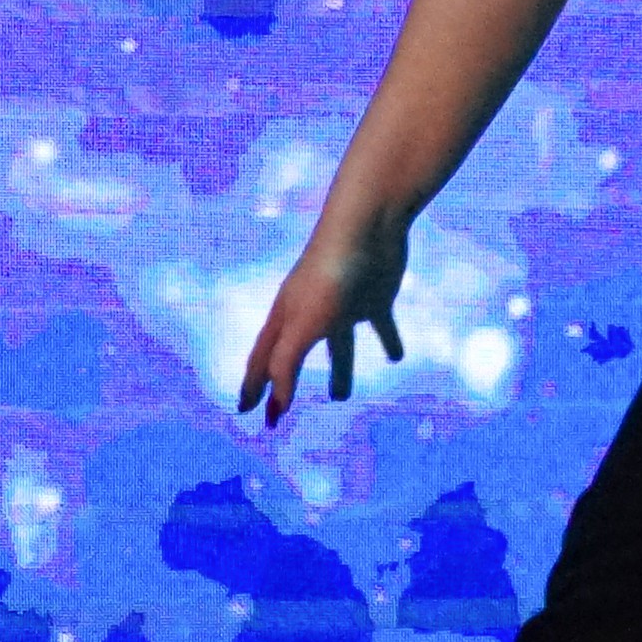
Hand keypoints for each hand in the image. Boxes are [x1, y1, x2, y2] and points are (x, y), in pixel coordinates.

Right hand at [237, 218, 411, 425]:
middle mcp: (311, 315)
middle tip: (278, 414)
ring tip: (340, 397)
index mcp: (286, 319)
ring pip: (339, 348)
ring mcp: (343, 307)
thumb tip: (280, 405)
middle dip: (282, 385)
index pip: (263, 361)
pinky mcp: (376, 298)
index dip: (253, 387)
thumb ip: (286, 363)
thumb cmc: (329, 275)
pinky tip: (397, 357)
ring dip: (340, 372)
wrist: (368, 227)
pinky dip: (389, 342)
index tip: (244, 411)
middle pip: (292, 357)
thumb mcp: (303, 325)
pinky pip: (382, 327)